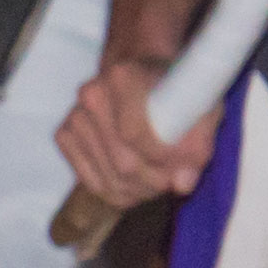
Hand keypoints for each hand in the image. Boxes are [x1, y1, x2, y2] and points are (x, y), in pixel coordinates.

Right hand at [60, 52, 215, 217]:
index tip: (183, 165)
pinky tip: (137, 182)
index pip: (135, 134)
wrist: (142, 74)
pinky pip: (92, 183)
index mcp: (124, 76)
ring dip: (141, 190)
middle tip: (175, 177)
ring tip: (160, 178)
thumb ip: (197, 143)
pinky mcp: (66, 134)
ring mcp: (75, 115)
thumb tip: (183, 184)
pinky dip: (119, 193)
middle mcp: (92, 93)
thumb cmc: (176, 90)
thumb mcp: (201, 106)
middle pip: (123, 162)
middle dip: (156, 180)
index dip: (162, 158)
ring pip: (109, 179)